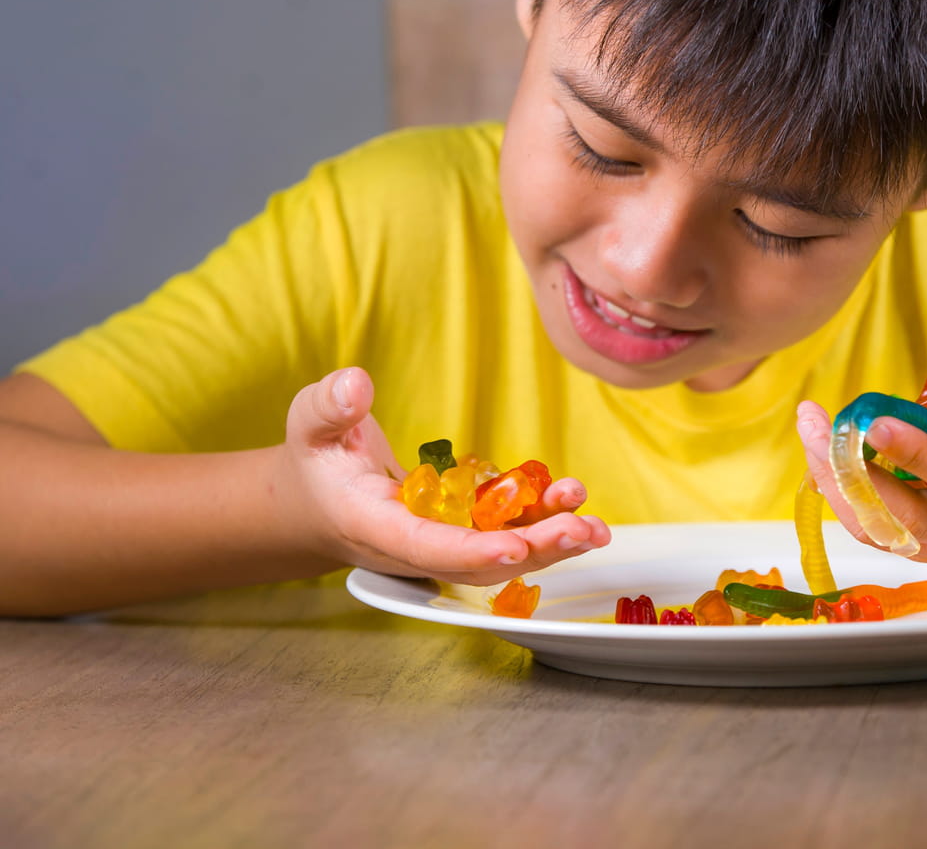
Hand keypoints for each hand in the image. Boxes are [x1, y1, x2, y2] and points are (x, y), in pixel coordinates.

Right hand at [275, 367, 609, 584]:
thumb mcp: (309, 425)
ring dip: (550, 542)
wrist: (318, 502)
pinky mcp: (462, 533)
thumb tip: (354, 385)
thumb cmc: (318, 460)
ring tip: (595, 526)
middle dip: (534, 550)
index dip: (472, 550)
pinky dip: (543, 521)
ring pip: (500, 555)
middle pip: (478, 562)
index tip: (515, 547)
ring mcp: (441, 546)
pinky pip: (507, 532)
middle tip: (582, 531)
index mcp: (373, 527)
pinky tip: (574, 501)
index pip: (425, 547)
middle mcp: (413, 550)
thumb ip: (329, 406)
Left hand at [796, 355, 926, 562]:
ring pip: (880, 529)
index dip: (919, 454)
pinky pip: (874, 529)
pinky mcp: (923, 544)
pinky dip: (841, 494)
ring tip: (809, 430)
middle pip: (908, 517)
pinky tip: (821, 450)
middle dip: (855, 473)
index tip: (877, 422)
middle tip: (816, 424)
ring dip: (836, 483)